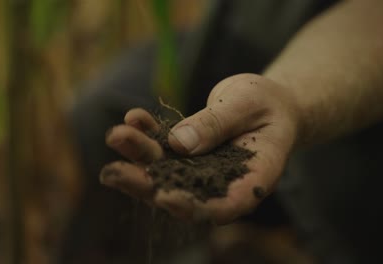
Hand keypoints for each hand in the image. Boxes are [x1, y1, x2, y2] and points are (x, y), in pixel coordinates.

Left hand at [100, 73, 299, 223]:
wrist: (268, 102)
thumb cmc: (269, 104)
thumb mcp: (248, 104)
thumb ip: (217, 124)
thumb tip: (178, 144)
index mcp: (254, 178)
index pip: (226, 204)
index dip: (195, 208)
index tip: (165, 198)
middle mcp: (224, 182)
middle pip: (183, 192)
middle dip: (146, 184)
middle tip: (113, 173)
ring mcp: (203, 169)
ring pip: (166, 171)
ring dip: (139, 156)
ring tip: (116, 135)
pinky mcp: (189, 152)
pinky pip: (164, 147)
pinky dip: (147, 134)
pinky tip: (133, 117)